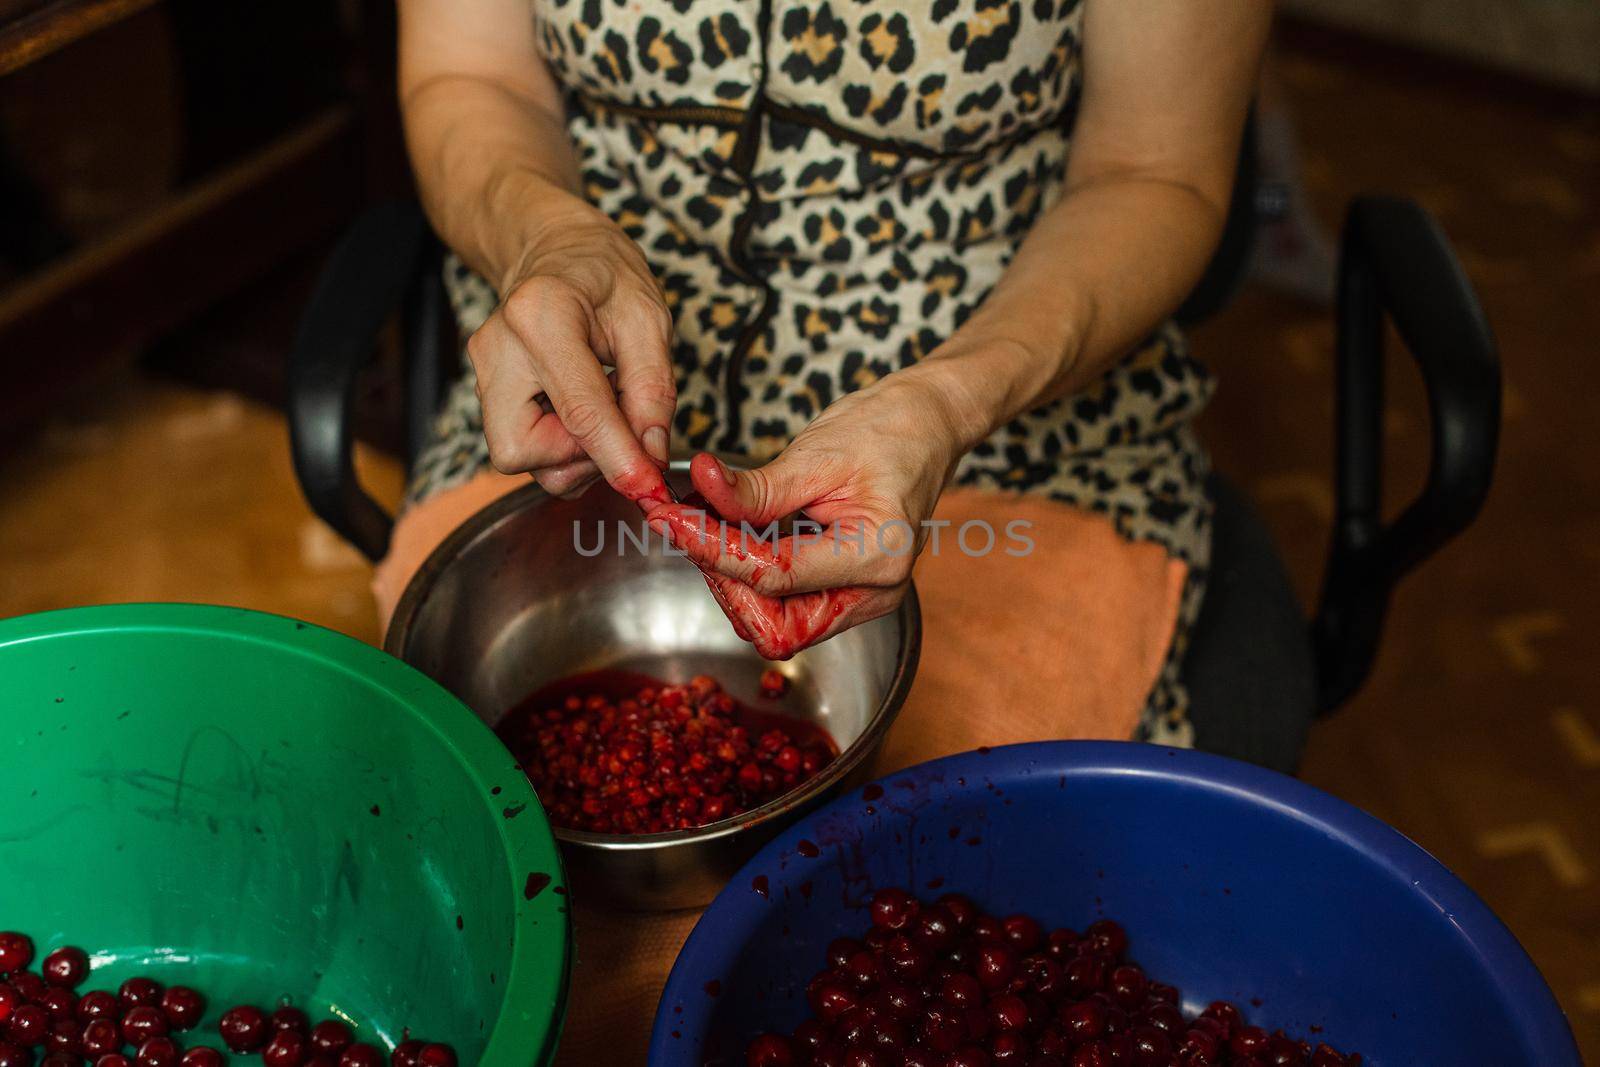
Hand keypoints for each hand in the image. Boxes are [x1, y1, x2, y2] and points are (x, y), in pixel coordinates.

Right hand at [467, 201, 674, 502]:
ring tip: (603, 406)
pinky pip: (520, 445)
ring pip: (517, 456)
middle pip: (522, 450)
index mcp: (541, 315)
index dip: (617, 459)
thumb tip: (651, 456)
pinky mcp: (483, 388)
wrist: (559, 251)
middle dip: (578, 456)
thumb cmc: (605, 277)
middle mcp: (497, 348)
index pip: (579, 412)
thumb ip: (653, 390)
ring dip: (571, 452)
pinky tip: (580, 408)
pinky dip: (558, 444)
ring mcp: (482, 370)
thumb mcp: (649, 319)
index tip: (649, 489)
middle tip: (622, 426)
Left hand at [647, 372, 965, 657]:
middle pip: (773, 624)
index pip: (775, 577)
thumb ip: (756, 488)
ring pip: (773, 623)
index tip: (674, 518)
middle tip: (688, 523)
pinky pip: (784, 605)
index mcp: (879, 556)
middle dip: (724, 578)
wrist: (925, 427)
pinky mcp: (842, 593)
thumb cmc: (887, 432)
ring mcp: (860, 599)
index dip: (716, 551)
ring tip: (707, 522)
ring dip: (731, 579)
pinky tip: (730, 534)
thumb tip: (701, 486)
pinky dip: (748, 575)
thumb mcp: (817, 453)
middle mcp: (874, 593)